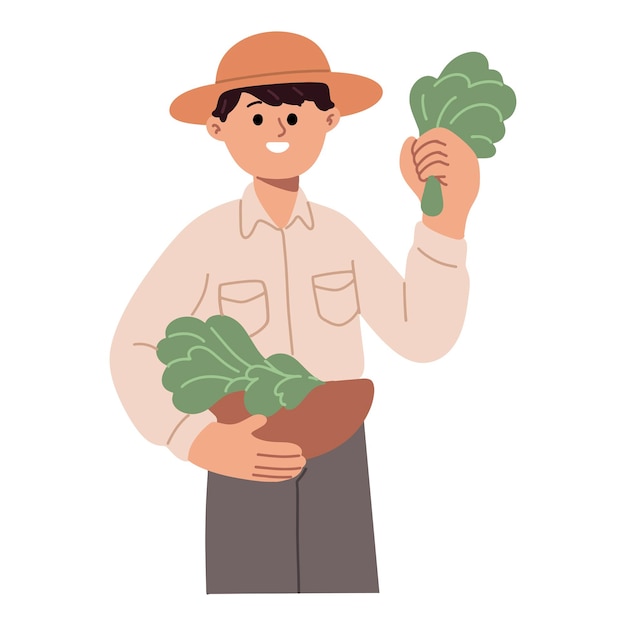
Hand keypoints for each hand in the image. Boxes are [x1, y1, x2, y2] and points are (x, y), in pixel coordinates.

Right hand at [188, 414, 305, 481]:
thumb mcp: (237, 427)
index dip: (287, 450)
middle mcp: (248, 459)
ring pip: (270, 472)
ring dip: (286, 471)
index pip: (273, 449)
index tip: (299, 449)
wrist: (201, 448)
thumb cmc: (221, 434)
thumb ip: (251, 423)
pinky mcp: (242, 474)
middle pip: (274, 462)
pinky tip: (284, 476)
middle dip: (290, 462)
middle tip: (304, 460)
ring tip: (298, 468)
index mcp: (248, 445)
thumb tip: (264, 418)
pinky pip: (262, 477)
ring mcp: (245, 468)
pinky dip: (275, 477)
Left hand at [400, 127, 479, 238]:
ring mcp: (467, 165)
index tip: (415, 155)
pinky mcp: (464, 176)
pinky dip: (427, 173)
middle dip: (420, 152)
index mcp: (457, 151)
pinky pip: (439, 165)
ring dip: (422, 165)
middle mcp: (465, 154)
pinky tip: (427, 182)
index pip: (441, 133)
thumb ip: (407, 154)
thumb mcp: (412, 173)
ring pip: (437, 152)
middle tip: (417, 168)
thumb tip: (410, 139)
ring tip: (422, 177)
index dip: (424, 141)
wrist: (441, 216)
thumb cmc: (428, 193)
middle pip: (438, 139)